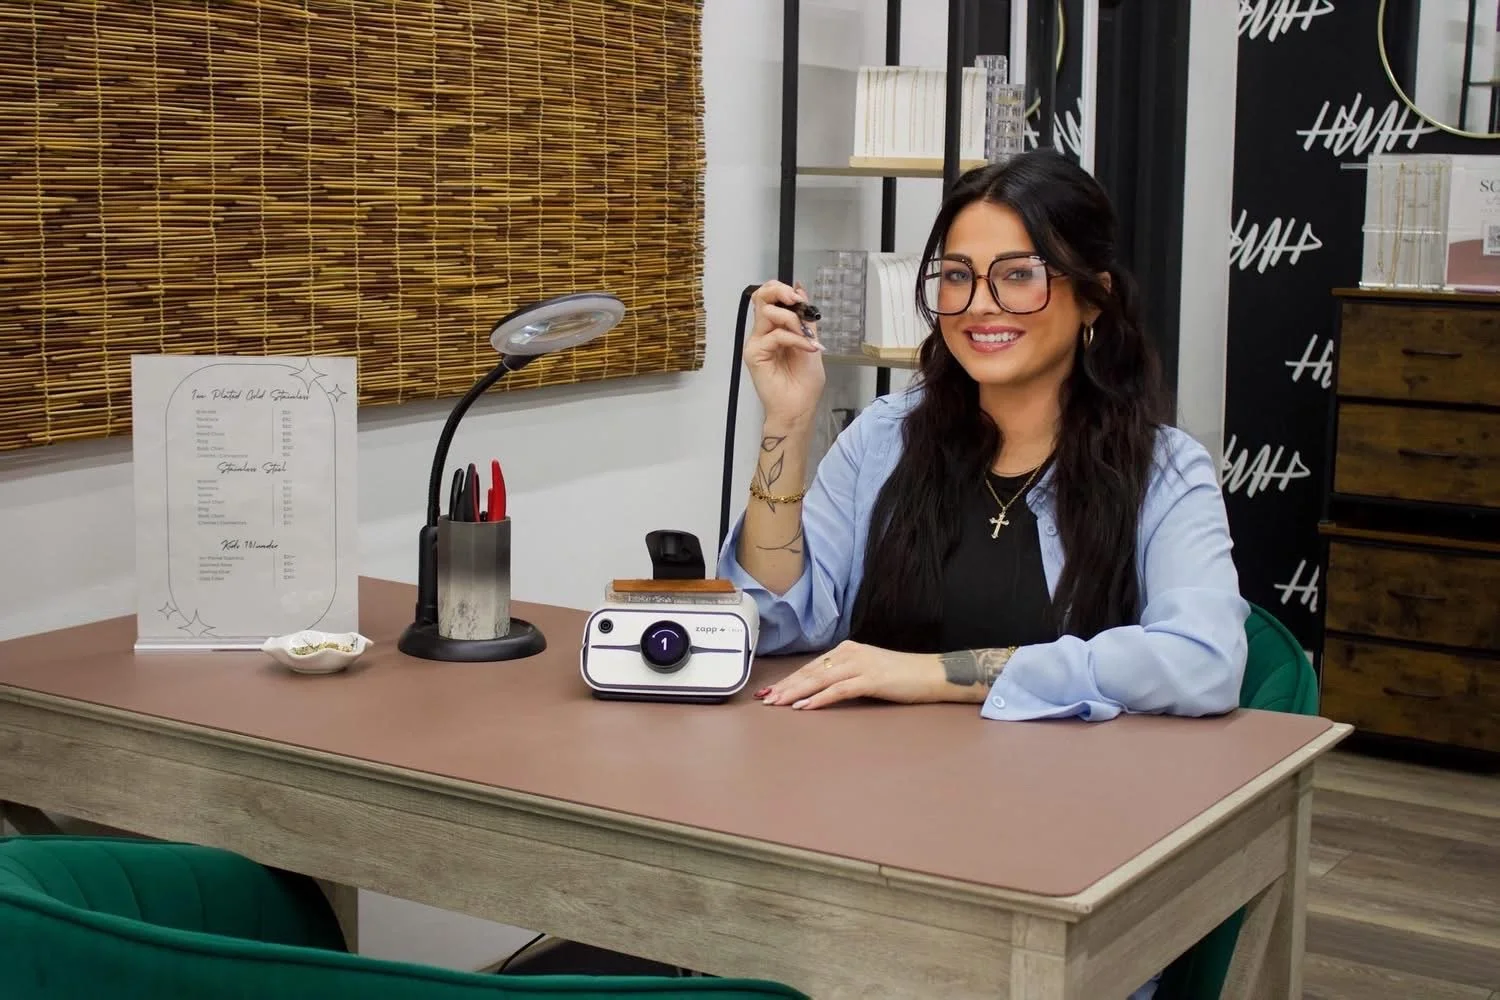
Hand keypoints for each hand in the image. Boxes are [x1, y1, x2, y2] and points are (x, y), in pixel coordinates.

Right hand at [744, 279, 825, 429]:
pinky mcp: (754, 354)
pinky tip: (807, 348)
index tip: (800, 298)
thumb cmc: (804, 383)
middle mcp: (763, 333)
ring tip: (806, 337)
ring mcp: (757, 342)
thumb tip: (800, 290)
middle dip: (780, 291)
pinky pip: (774, 335)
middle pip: (761, 297)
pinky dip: (794, 338)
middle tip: (796, 301)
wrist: (798, 408)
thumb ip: (805, 320)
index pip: (770, 297)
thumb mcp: (811, 343)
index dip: (783, 290)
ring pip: (767, 312)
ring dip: (792, 319)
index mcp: (775, 328)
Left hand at [754, 640, 948, 709]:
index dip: (789, 679)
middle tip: (766, 699)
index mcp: (847, 650)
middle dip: (786, 686)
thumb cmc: (901, 676)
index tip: (771, 690)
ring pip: (820, 679)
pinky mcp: (870, 679)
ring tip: (777, 703)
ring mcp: (860, 665)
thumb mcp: (867, 671)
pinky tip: (804, 707)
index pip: (811, 666)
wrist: (931, 674)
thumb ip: (845, 675)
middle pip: (810, 672)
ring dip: (796, 692)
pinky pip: (839, 690)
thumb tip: (820, 689)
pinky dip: (819, 699)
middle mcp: (850, 653)